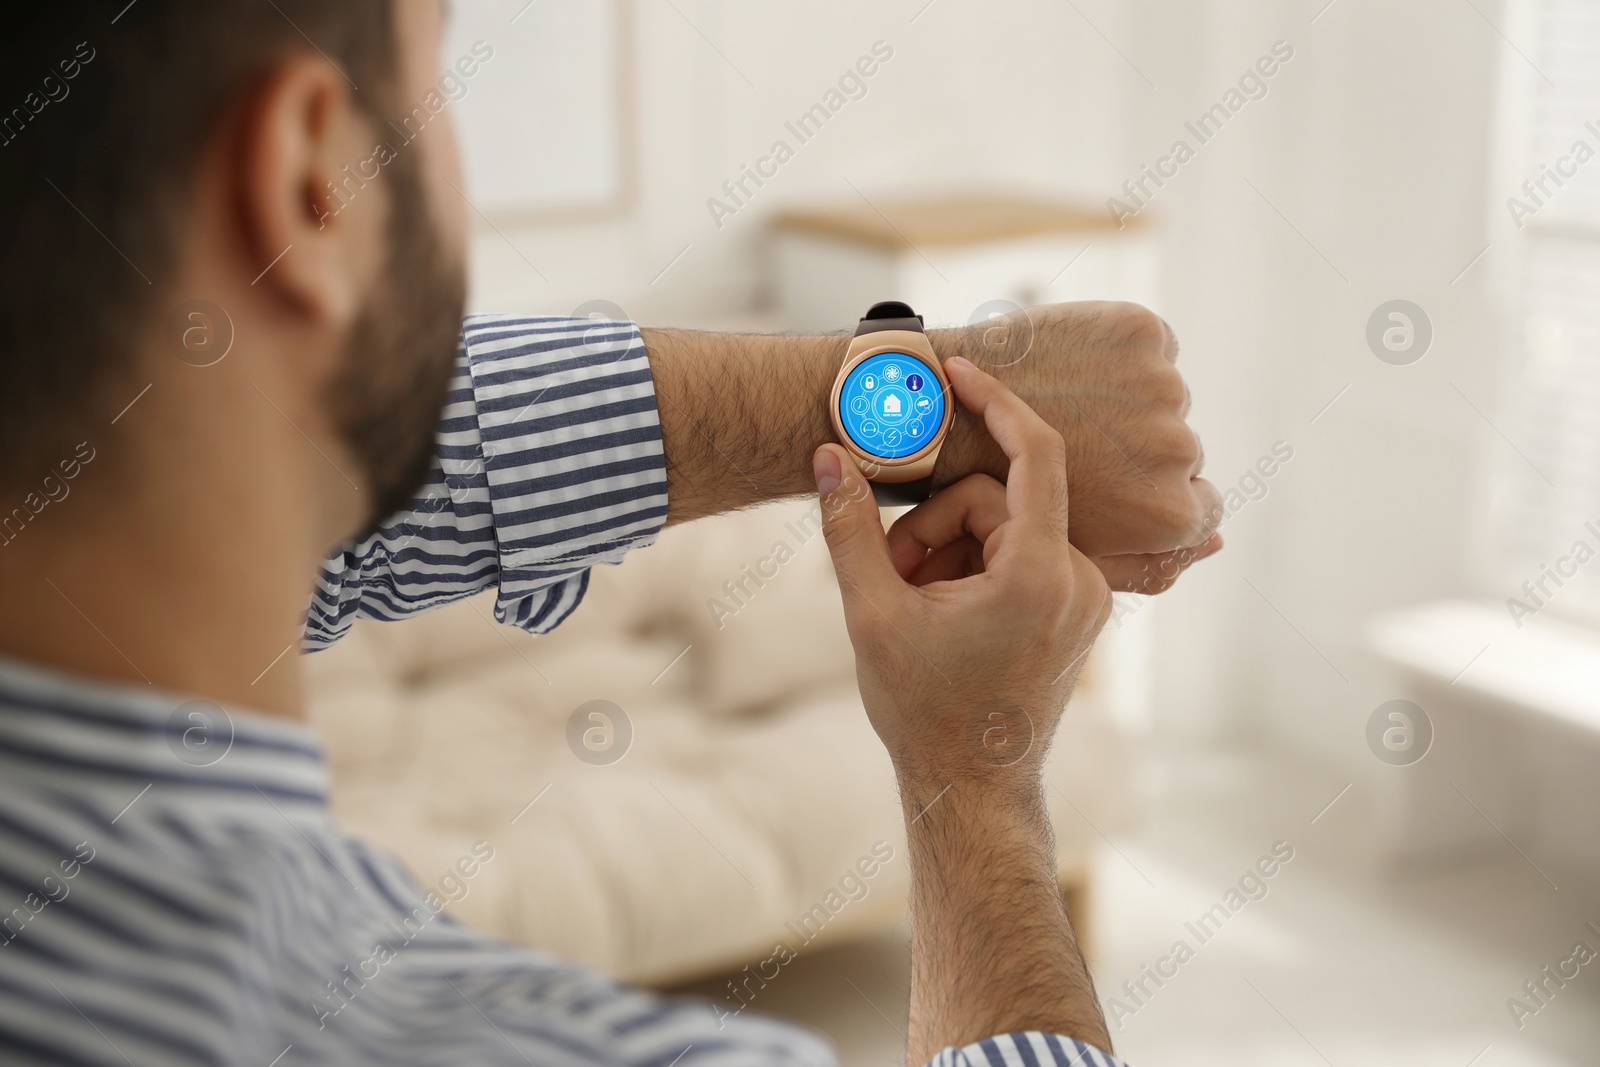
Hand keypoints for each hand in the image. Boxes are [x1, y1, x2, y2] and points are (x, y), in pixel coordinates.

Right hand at [815, 356, 1116, 1057]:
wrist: (971, 792)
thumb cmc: (923, 714)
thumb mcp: (872, 615)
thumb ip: (849, 528)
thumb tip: (827, 456)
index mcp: (1041, 576)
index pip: (1035, 454)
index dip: (995, 402)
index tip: (956, 372)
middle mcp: (1081, 581)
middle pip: (997, 500)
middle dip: (934, 526)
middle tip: (889, 575)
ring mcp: (1085, 598)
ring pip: (1005, 527)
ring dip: (948, 550)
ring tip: (910, 605)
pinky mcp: (1076, 612)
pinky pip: (1020, 554)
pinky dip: (973, 567)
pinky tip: (938, 611)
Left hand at [931, 301, 1222, 592]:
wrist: (929, 417)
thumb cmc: (988, 496)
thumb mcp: (1069, 555)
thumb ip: (1147, 562)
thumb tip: (1218, 543)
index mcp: (1168, 516)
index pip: (1200, 504)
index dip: (1151, 490)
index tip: (1110, 480)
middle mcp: (1178, 452)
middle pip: (1180, 446)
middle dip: (1135, 444)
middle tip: (1075, 443)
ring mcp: (1163, 388)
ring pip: (1164, 393)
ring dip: (1126, 396)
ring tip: (1064, 405)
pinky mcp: (1143, 331)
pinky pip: (1149, 342)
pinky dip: (1116, 349)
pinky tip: (1068, 365)